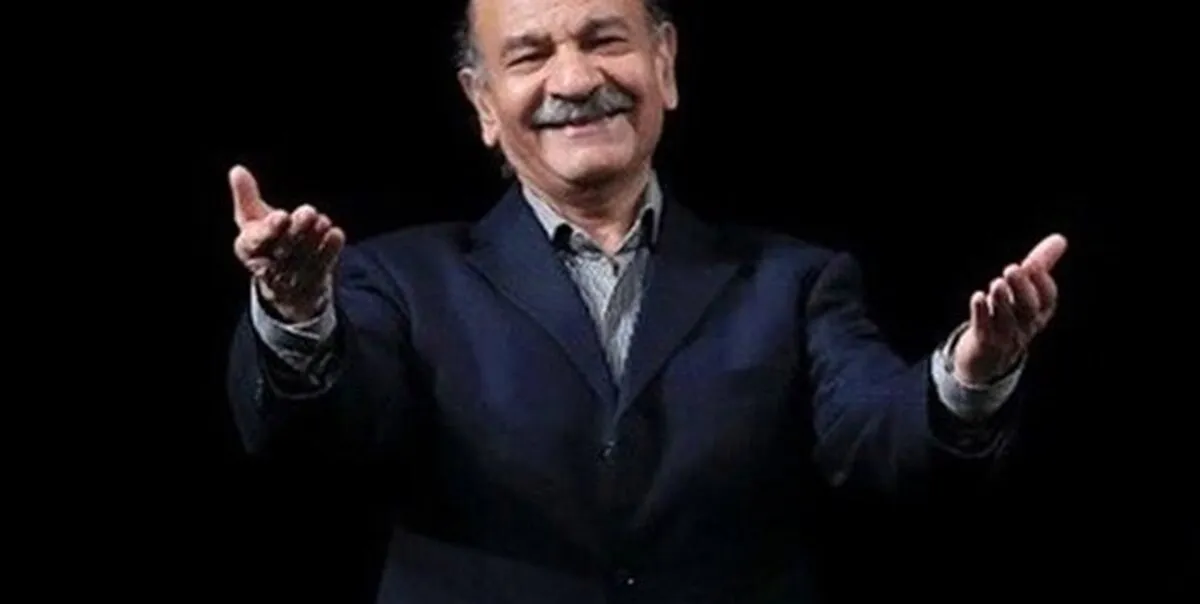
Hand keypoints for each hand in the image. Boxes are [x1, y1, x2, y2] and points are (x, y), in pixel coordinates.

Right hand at [230, 165, 344, 321]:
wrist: (284, 279)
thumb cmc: (266, 239)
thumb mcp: (251, 218)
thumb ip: (246, 196)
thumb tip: (237, 170)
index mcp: (248, 248)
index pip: (256, 241)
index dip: (270, 229)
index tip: (282, 216)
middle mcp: (269, 265)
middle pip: (283, 248)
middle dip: (297, 231)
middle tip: (308, 212)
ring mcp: (293, 275)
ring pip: (304, 257)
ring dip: (314, 238)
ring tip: (323, 220)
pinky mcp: (314, 279)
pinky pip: (322, 265)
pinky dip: (330, 250)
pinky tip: (336, 234)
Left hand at [953, 233, 1067, 384]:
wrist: (989, 357)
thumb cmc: (1010, 316)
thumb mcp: (1027, 292)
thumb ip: (1041, 265)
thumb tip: (1060, 238)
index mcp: (1040, 313)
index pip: (1048, 299)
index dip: (1042, 283)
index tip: (1033, 264)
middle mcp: (1025, 326)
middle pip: (1029, 310)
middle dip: (1022, 289)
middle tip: (1011, 269)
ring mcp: (1005, 336)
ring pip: (1007, 320)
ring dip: (1002, 301)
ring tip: (996, 283)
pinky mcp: (983, 341)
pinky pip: (984, 329)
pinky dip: (981, 313)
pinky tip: (978, 297)